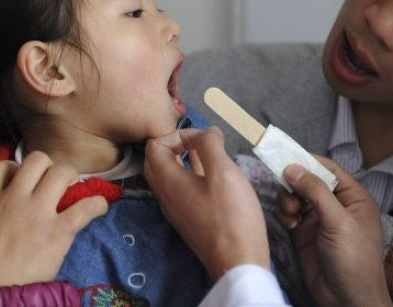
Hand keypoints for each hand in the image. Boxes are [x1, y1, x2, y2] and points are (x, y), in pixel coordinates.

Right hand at [0, 151, 108, 294]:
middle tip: (50, 180)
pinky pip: (85, 208)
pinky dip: (97, 205)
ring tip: (73, 186)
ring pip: (61, 173)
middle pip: (36, 160)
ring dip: (71, 176)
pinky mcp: (59, 230)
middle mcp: (13, 199)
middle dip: (46, 165)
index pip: (0, 166)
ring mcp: (38, 213)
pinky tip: (100, 206)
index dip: (12, 167)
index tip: (19, 178)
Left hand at [144, 126, 269, 280]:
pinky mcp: (190, 219)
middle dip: (176, 144)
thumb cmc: (231, 215)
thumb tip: (207, 131)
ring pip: (170, 176)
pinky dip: (193, 174)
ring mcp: (177, 210)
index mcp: (168, 182)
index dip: (175, 134)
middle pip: (157, 161)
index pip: (154, 146)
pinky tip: (215, 174)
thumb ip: (211, 145)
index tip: (202, 137)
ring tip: (209, 152)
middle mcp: (166, 196)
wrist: (238, 263)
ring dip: (185, 159)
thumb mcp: (223, 172)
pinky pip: (182, 189)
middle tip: (202, 141)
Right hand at [276, 157, 391, 306]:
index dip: (308, 161)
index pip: (329, 169)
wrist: (348, 301)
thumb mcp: (338, 222)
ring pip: (296, 196)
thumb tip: (293, 167)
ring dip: (288, 200)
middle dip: (294, 183)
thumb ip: (316, 192)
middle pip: (309, 180)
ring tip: (290, 213)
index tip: (285, 156)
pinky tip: (288, 222)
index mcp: (353, 197)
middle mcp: (336, 205)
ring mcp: (319, 219)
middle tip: (284, 188)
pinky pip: (289, 213)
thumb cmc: (354, 261)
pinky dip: (285, 214)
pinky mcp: (304, 233)